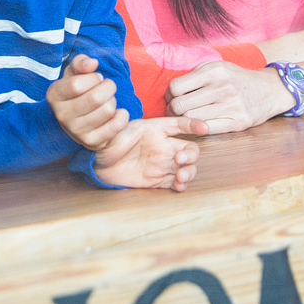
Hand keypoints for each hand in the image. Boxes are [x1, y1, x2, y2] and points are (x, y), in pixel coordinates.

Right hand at [47, 54, 128, 150]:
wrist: (82, 118)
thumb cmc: (80, 90)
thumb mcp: (77, 72)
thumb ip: (81, 62)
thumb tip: (92, 63)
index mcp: (54, 95)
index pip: (77, 85)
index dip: (93, 78)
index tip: (96, 78)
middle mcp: (61, 115)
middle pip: (95, 98)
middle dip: (108, 87)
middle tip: (106, 88)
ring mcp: (76, 132)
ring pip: (107, 110)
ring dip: (113, 101)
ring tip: (107, 102)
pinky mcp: (91, 143)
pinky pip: (117, 125)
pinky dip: (122, 115)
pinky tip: (116, 114)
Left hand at [93, 117, 207, 190]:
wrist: (100, 164)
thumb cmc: (107, 143)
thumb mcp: (112, 132)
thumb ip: (117, 127)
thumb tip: (116, 118)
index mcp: (155, 129)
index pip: (179, 124)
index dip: (193, 124)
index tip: (204, 128)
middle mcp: (164, 146)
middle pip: (189, 148)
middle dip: (191, 154)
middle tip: (180, 159)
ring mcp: (163, 164)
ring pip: (187, 167)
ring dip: (189, 171)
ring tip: (180, 176)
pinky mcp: (159, 180)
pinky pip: (177, 182)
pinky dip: (182, 185)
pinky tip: (178, 185)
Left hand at [165, 62, 291, 133]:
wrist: (270, 89)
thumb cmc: (237, 79)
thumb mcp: (218, 67)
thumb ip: (195, 74)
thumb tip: (170, 90)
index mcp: (214, 71)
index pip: (175, 87)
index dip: (169, 95)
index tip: (173, 98)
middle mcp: (222, 87)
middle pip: (180, 106)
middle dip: (173, 111)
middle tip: (177, 112)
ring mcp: (231, 106)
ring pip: (190, 120)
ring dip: (184, 121)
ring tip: (188, 118)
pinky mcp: (238, 122)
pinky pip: (207, 130)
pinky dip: (198, 129)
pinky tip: (200, 125)